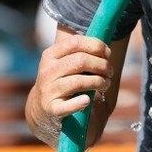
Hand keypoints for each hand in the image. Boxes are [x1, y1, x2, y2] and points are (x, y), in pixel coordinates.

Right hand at [27, 32, 112, 146]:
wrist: (41, 109)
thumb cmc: (62, 80)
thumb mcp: (64, 63)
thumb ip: (80, 52)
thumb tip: (106, 47)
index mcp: (50, 55)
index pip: (76, 42)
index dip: (96, 45)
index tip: (108, 53)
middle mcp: (47, 71)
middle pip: (81, 61)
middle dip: (101, 65)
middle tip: (109, 72)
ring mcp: (48, 90)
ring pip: (79, 81)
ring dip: (99, 82)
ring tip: (105, 84)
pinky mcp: (51, 109)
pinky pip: (68, 105)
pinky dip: (81, 102)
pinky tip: (88, 100)